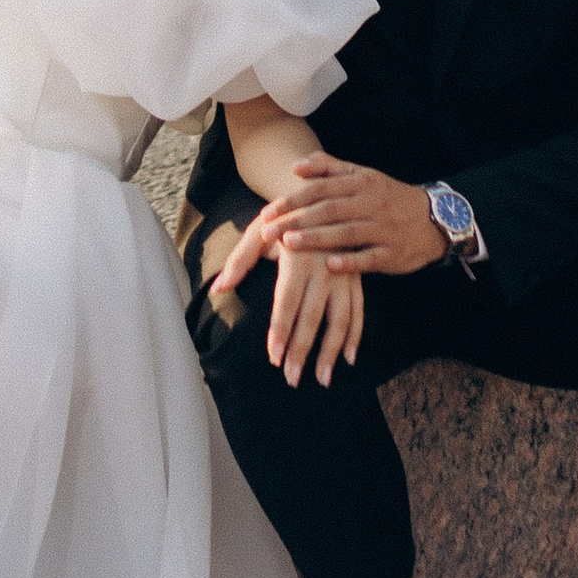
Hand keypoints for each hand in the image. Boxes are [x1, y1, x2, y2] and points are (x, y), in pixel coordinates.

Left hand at [203, 201, 362, 383]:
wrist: (319, 197)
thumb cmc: (281, 218)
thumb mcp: (257, 231)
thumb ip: (238, 261)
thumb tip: (218, 289)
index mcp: (298, 256)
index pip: (287, 302)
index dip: (280, 330)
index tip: (274, 357)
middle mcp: (323, 267)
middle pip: (312, 317)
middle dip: (302, 350)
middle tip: (292, 379)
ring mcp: (343, 274)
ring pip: (340, 319)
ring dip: (331, 351)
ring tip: (322, 378)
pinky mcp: (356, 277)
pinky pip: (359, 311)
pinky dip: (355, 336)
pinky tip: (348, 358)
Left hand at [256, 154, 448, 278]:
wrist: (435, 218)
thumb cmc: (388, 197)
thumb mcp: (363, 176)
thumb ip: (329, 168)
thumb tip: (295, 166)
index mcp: (361, 183)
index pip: (320, 189)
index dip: (292, 200)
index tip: (267, 212)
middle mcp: (371, 203)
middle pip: (328, 210)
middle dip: (295, 220)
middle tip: (268, 231)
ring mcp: (383, 229)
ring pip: (346, 232)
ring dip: (316, 238)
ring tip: (289, 244)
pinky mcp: (393, 253)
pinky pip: (370, 258)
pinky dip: (351, 262)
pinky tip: (330, 266)